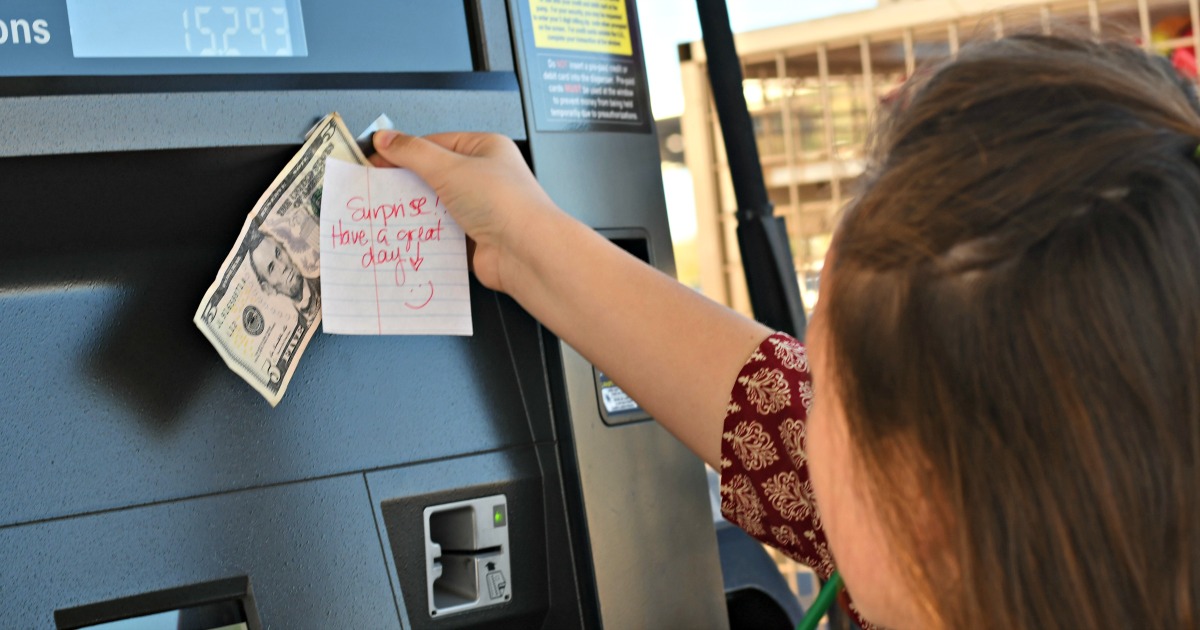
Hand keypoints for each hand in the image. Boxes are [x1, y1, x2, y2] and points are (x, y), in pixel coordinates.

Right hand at [370, 130, 559, 292]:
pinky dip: (426, 235)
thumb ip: (413, 153)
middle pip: (433, 176)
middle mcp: (484, 177)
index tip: (375, 161)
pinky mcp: (473, 238)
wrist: (527, 252)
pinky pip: (441, 234)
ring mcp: (480, 209)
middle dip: (407, 184)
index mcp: (485, 148)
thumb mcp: (450, 167)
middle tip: (377, 189)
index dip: (403, 152)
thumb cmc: (505, 203)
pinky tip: (409, 236)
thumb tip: (386, 138)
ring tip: (389, 214)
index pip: (434, 144)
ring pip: (435, 207)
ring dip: (416, 212)